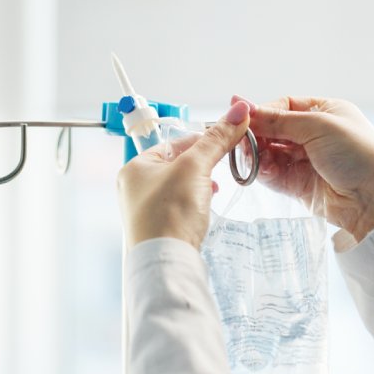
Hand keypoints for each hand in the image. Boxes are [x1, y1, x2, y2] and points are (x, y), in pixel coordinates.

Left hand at [117, 101, 250, 248]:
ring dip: (200, 186)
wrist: (166, 262)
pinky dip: (195, 204)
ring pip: (180, 187)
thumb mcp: (196, 167)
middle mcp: (135, 188)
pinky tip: (205, 209)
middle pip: (177, 165)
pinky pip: (179, 208)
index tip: (224, 141)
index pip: (173, 143)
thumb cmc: (170, 214)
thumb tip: (239, 111)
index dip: (201, 141)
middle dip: (202, 166)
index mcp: (135, 168)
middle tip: (220, 169)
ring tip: (213, 190)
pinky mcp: (158, 229)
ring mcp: (145, 211)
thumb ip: (217, 139)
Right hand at [242, 95, 373, 241]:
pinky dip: (264, 172)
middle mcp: (314, 134)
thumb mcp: (318, 126)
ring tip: (251, 158)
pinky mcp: (300, 184)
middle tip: (242, 141)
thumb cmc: (358, 154)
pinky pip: (274, 175)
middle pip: (273, 130)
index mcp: (324, 111)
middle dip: (257, 135)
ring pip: (270, 153)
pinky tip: (260, 170)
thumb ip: (278, 119)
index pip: (283, 106)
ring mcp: (306, 160)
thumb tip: (241, 103)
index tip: (243, 119)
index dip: (262, 112)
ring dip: (258, 155)